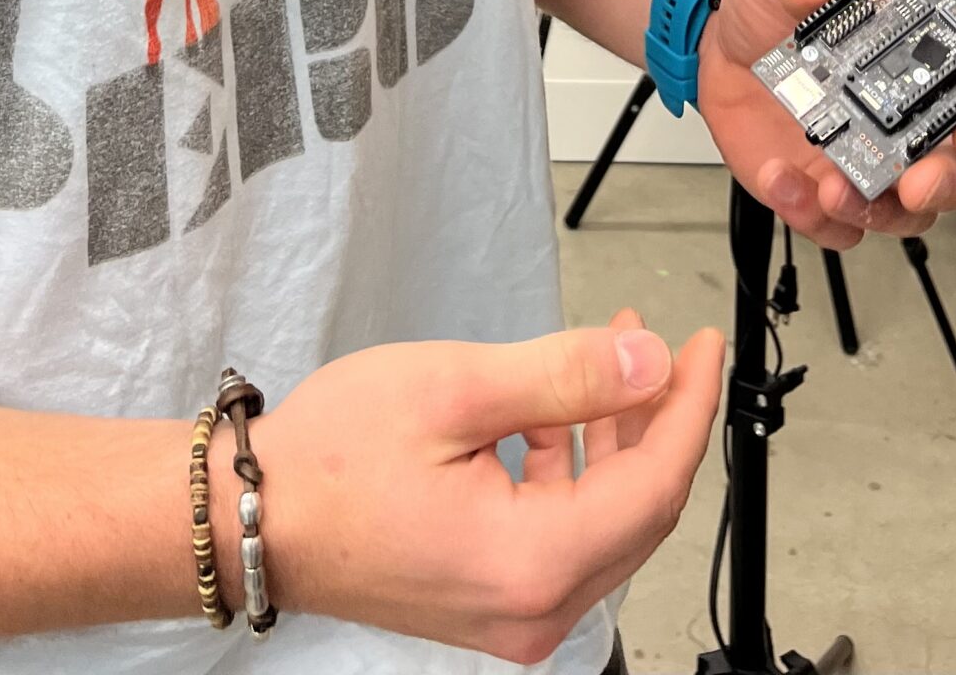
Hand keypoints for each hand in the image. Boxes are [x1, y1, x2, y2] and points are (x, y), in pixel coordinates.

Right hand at [241, 317, 724, 665]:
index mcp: (534, 563)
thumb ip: (563, 376)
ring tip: (602, 358)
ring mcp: (512, 616)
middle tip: (654, 340)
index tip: (701, 347)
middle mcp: (535, 609)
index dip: (688, 407)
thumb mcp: (455, 389)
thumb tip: (650, 363)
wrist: (253, 520)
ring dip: (613, 438)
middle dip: (655, 418)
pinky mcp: (490, 603)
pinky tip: (548, 415)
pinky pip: (561, 536)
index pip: (657, 487)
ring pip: (602, 521)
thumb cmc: (332, 457)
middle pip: (639, 511)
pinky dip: (570, 471)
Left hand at [696, 0, 955, 250]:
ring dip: (878, 213)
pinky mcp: (820, 188)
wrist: (714, 40)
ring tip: (833, 191)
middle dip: (945, 186)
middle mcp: (900, 120)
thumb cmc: (769, 4)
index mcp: (913, 63)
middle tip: (915, 184)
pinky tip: (783, 182)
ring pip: (902, 214)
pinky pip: (835, 225)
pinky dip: (814, 217)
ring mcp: (863, 160)